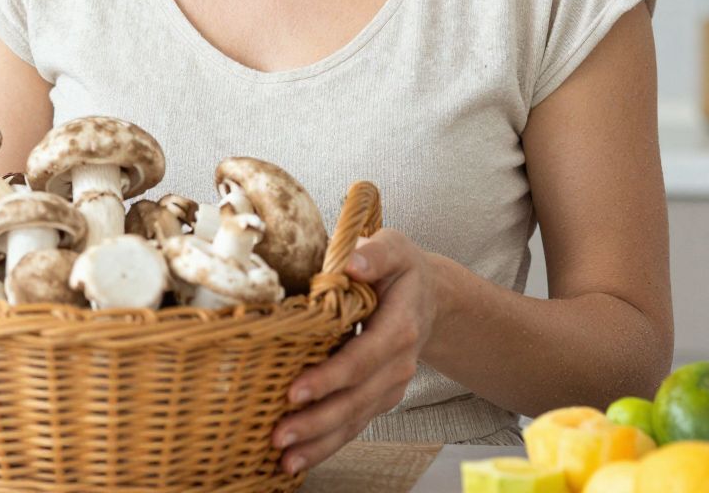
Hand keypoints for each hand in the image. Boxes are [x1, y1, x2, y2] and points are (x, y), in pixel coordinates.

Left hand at [271, 229, 439, 475]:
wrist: (428, 297)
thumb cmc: (400, 269)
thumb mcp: (394, 248)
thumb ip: (376, 253)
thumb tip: (352, 265)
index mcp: (398, 329)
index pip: (362, 358)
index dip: (330, 377)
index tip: (295, 390)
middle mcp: (397, 365)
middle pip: (356, 400)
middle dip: (317, 421)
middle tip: (279, 435)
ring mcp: (389, 386)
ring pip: (354, 420)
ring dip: (319, 443)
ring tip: (284, 460)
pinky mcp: (377, 397)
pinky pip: (353, 424)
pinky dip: (326, 445)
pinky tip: (297, 461)